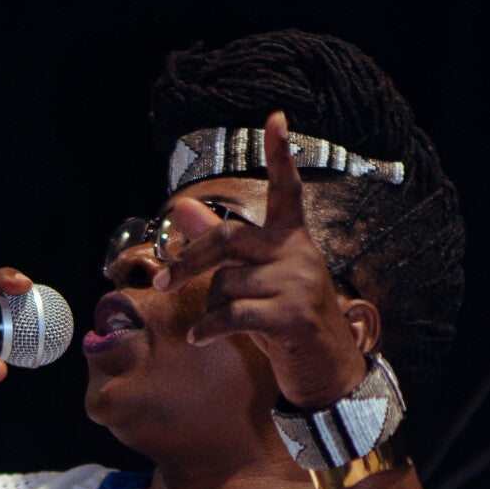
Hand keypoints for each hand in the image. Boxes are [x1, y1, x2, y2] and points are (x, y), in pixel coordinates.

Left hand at [155, 110, 372, 410]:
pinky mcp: (291, 315)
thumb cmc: (285, 320)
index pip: (288, 189)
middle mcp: (297, 254)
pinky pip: (231, 314)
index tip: (275, 118)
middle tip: (162, 281)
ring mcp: (297, 283)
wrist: (327, 370)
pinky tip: (198, 338)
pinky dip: (207, 328)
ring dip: (211, 308)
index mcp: (292, 238)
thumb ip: (220, 243)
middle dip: (189, 260)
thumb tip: (181, 207)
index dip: (280, 154)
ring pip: (225, 284)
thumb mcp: (255, 279)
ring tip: (218, 326)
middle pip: (228, 238)